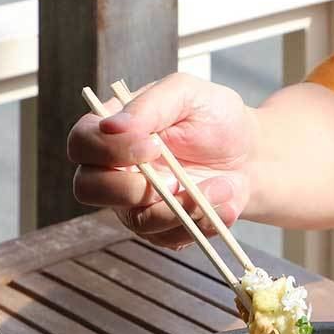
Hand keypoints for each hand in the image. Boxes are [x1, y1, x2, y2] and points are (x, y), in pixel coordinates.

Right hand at [69, 73, 257, 248]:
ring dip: (181, 208)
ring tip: (219, 186)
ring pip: (136, 222)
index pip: (81, 143)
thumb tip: (111, 124)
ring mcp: (136, 204)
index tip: (152, 145)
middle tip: (173, 182)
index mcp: (112, 131)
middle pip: (88, 189)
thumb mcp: (186, 94)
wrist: (252, 155)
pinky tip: (224, 200)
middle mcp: (115, 171)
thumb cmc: (215, 118)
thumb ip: (148, 105)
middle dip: (130, 190)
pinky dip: (201, 223)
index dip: (108, 149)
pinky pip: (169, 239)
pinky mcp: (163, 229)